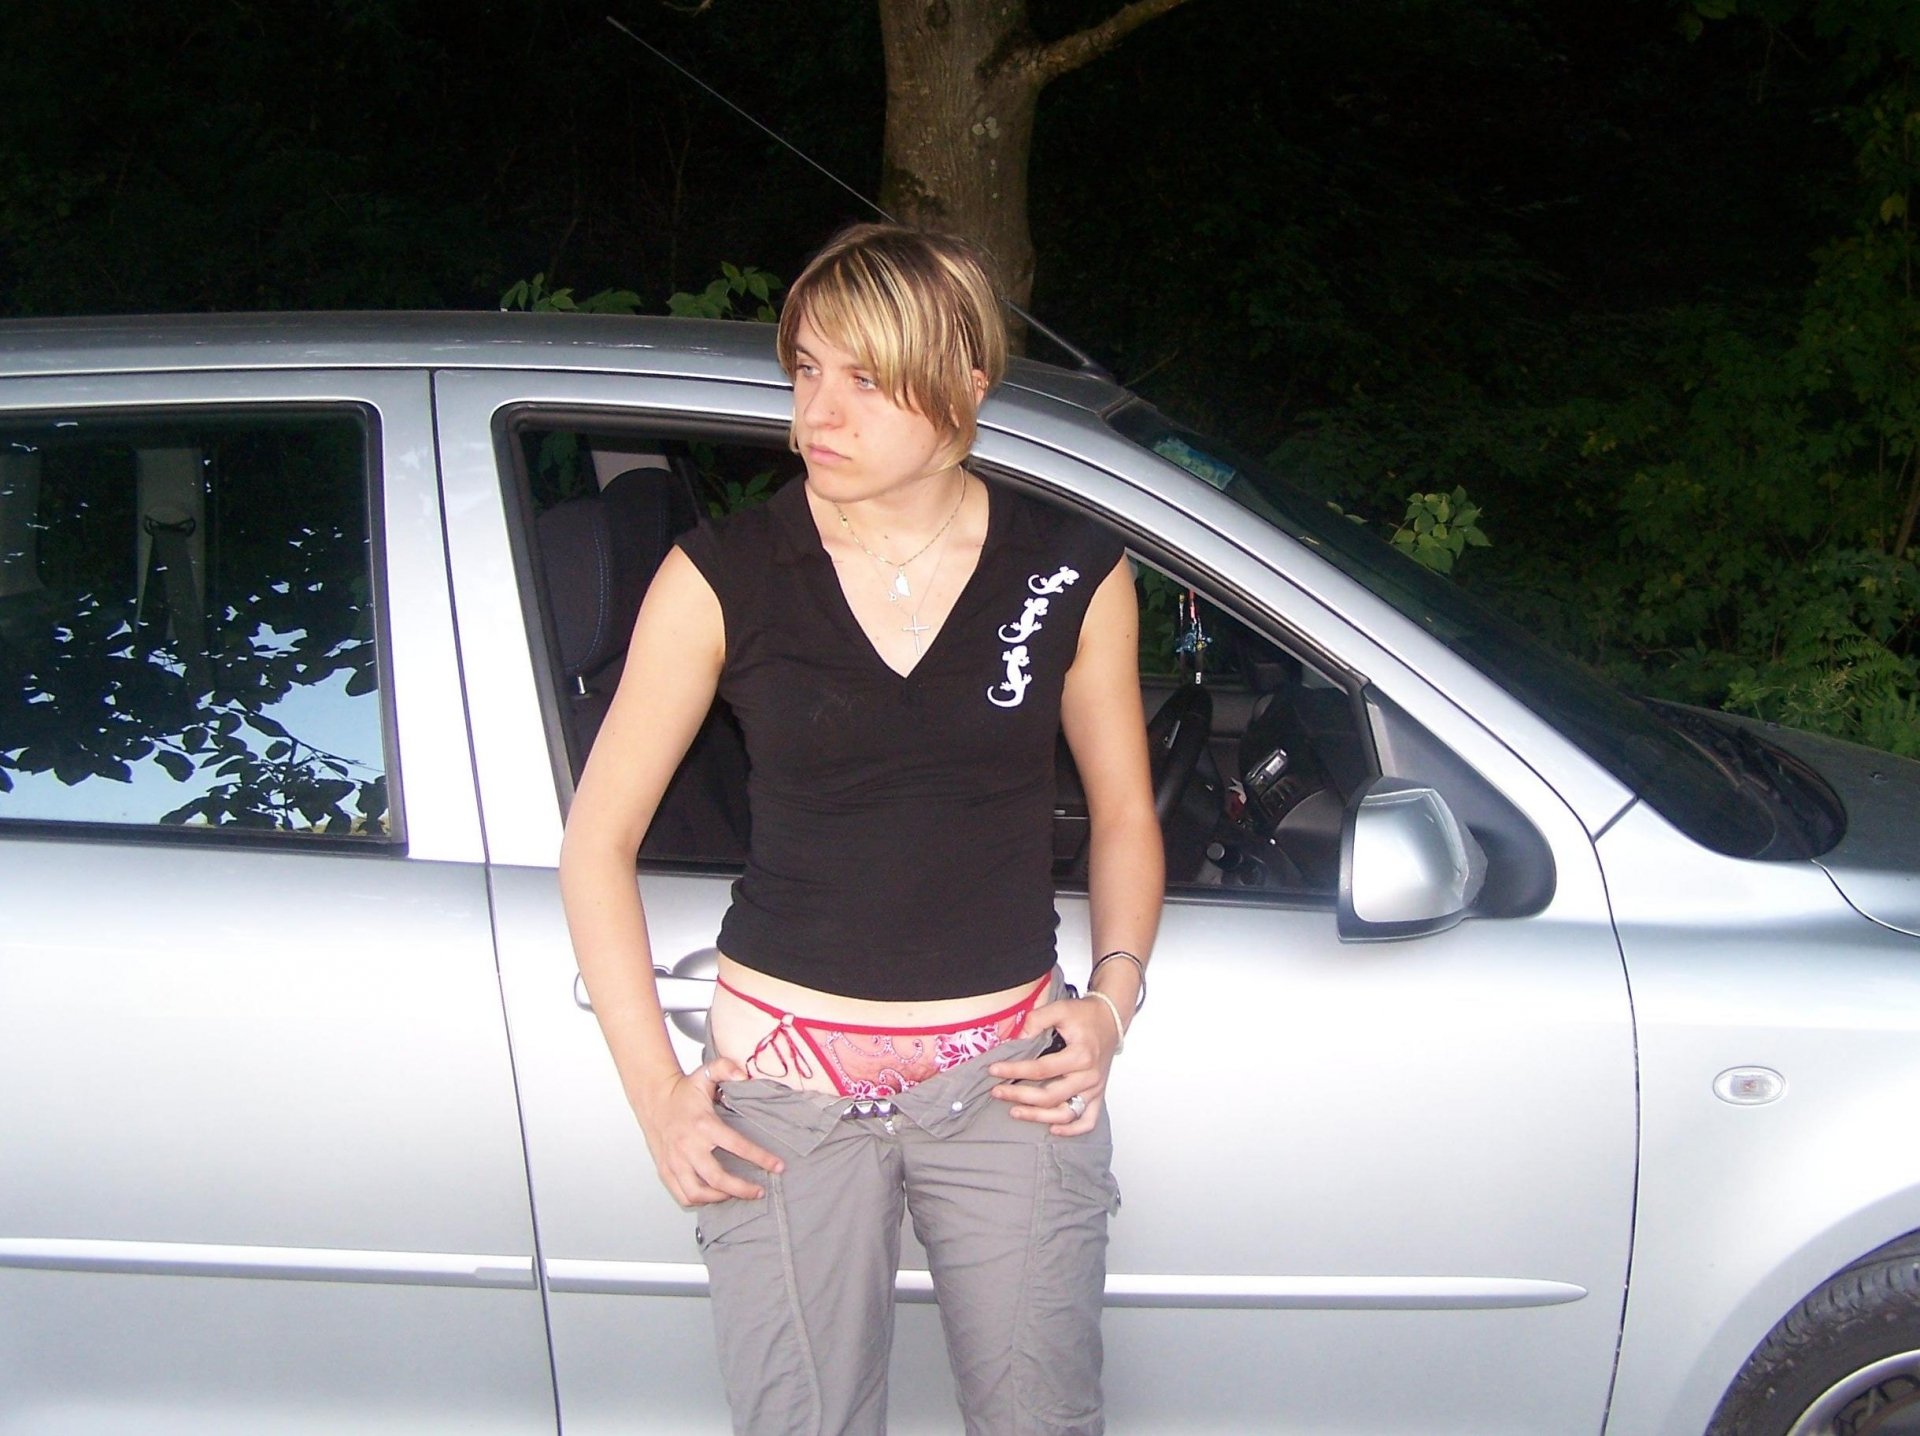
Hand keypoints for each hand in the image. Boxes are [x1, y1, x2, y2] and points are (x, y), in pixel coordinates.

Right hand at [634, 1058, 783, 1207]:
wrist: (653, 1098)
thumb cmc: (683, 1091)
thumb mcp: (705, 1073)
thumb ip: (726, 1068)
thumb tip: (744, 1074)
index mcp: (703, 1125)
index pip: (737, 1146)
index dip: (761, 1158)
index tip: (778, 1166)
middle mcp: (688, 1147)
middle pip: (717, 1179)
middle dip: (742, 1189)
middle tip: (759, 1191)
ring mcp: (675, 1161)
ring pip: (697, 1193)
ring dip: (720, 1198)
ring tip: (735, 1194)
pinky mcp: (666, 1170)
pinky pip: (682, 1195)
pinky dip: (699, 1200)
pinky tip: (712, 1195)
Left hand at [986, 996, 1118, 1135]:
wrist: (1110, 1020)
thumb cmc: (1085, 1015)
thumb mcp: (1060, 1008)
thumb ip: (1037, 1020)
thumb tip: (1017, 1038)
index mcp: (1081, 1055)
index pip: (1041, 1069)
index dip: (1015, 1070)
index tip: (993, 1069)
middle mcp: (1089, 1076)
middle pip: (1050, 1096)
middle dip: (1019, 1095)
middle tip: (997, 1091)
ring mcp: (1094, 1089)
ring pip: (1066, 1113)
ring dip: (1039, 1116)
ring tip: (1015, 1112)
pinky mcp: (1098, 1095)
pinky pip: (1088, 1121)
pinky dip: (1072, 1130)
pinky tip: (1052, 1128)